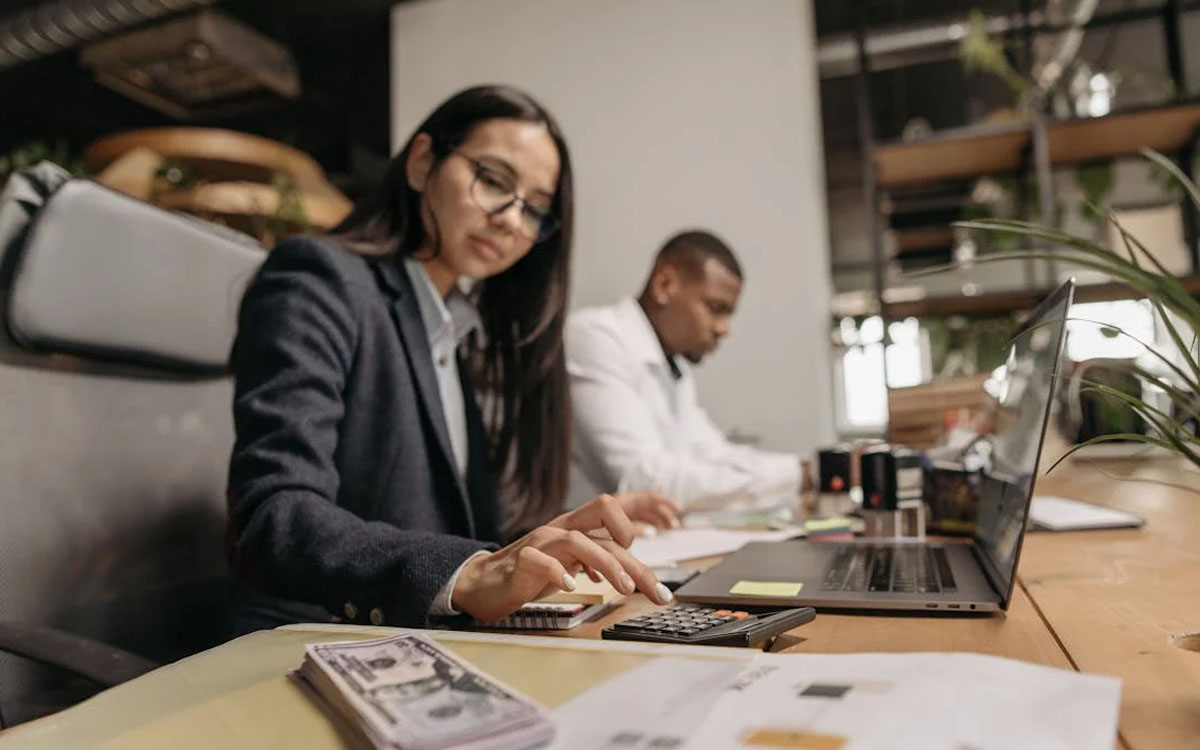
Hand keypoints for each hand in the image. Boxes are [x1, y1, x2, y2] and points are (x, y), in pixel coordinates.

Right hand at [452, 494, 672, 620]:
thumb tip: (636, 572)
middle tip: (655, 591)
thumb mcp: (574, 564)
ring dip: (605, 563)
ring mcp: (540, 543)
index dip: (643, 511)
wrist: (485, 583)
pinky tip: (573, 588)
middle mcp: (562, 529)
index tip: (669, 526)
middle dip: (635, 559)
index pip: (615, 509)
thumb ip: (601, 560)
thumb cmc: (533, 573)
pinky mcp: (520, 562)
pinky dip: (560, 573)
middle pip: (605, 526)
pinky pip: (540, 560)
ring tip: (622, 588)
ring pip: (578, 540)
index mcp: (577, 527)